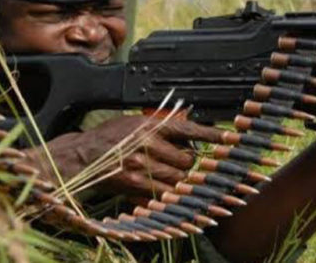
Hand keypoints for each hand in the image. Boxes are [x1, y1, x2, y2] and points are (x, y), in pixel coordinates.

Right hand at [24, 115, 224, 196]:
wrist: (82, 157)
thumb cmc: (109, 138)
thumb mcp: (135, 122)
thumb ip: (162, 126)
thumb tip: (191, 131)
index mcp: (149, 125)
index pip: (189, 129)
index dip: (213, 135)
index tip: (233, 138)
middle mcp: (147, 143)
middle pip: (188, 160)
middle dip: (189, 163)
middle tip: (180, 161)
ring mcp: (141, 166)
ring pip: (179, 178)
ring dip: (180, 179)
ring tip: (169, 173)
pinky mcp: (135, 185)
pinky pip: (164, 193)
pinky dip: (170, 192)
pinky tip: (165, 187)